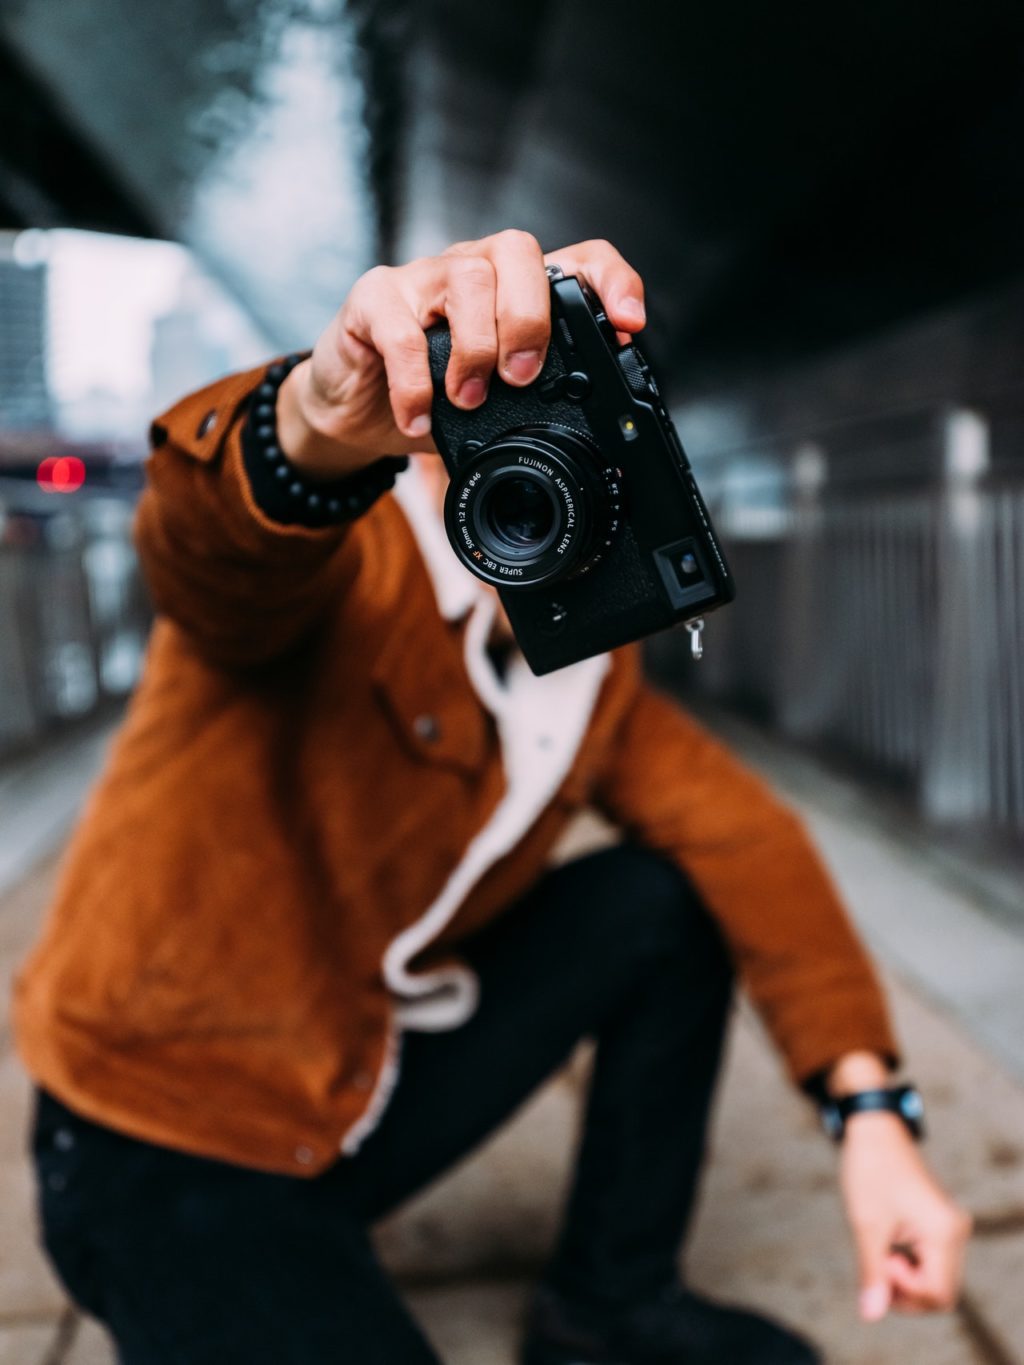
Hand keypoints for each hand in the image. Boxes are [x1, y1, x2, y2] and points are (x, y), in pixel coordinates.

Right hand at [275, 230, 645, 479]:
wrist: (355, 412)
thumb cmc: (434, 395)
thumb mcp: (499, 402)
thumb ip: (539, 397)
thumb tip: (590, 417)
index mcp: (515, 290)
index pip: (577, 258)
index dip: (610, 281)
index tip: (627, 325)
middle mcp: (473, 270)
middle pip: (517, 251)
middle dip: (530, 316)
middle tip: (522, 376)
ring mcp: (422, 279)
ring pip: (467, 278)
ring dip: (476, 347)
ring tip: (469, 399)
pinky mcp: (373, 300)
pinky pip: (400, 327)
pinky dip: (415, 380)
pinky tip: (420, 416)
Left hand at [840, 1111, 971, 1319]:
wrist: (873, 1128)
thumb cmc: (870, 1168)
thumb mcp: (866, 1224)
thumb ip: (872, 1272)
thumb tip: (871, 1314)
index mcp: (944, 1232)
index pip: (937, 1295)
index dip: (904, 1294)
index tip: (879, 1262)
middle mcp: (955, 1231)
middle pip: (940, 1292)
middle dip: (905, 1291)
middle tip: (875, 1261)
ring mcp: (950, 1227)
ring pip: (934, 1278)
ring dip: (905, 1277)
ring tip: (879, 1248)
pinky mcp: (939, 1223)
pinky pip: (930, 1261)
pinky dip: (907, 1263)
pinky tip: (886, 1243)